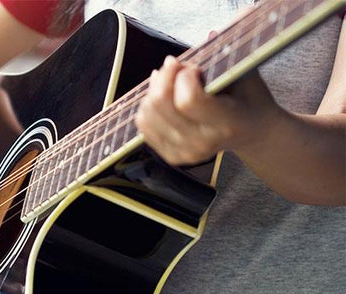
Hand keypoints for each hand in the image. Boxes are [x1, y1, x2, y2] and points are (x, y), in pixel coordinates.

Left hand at [135, 55, 281, 165]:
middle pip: (161, 106)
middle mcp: (204, 143)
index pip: (188, 101)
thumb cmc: (248, 98)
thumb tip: (211, 35)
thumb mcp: (245, 75)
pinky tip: (162, 94)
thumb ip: (225, 59)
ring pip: (148, 114)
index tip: (192, 67)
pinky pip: (143, 125)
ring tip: (168, 79)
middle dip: (165, 77)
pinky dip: (148, 105)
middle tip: (176, 66)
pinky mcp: (173, 156)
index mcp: (227, 124)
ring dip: (153, 89)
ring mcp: (186, 153)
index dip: (183, 77)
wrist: (252, 132)